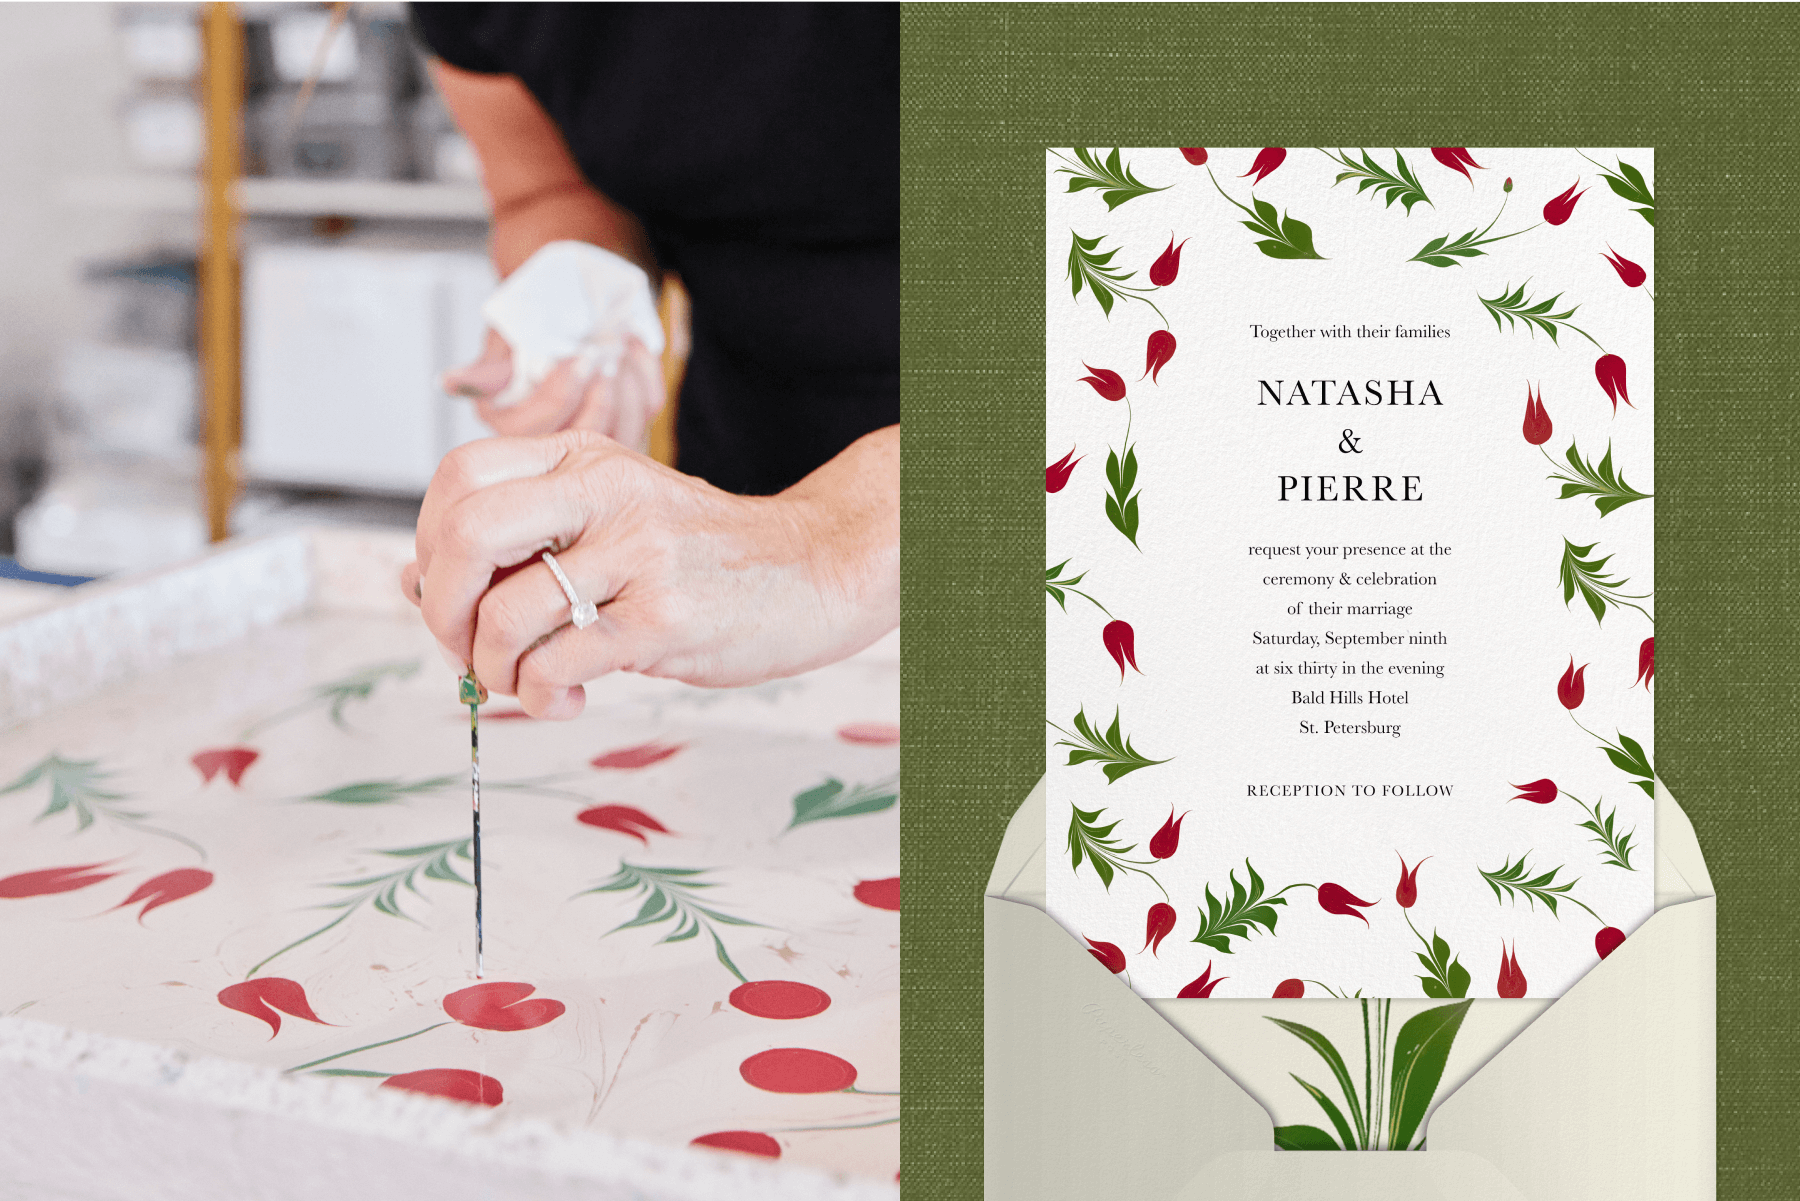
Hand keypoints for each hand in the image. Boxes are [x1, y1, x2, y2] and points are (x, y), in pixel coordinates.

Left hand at [401, 427, 898, 718]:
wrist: (814, 570)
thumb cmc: (702, 555)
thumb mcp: (612, 517)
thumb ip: (524, 539)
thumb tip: (411, 580)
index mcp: (585, 456)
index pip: (459, 477)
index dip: (430, 543)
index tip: (452, 592)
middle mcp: (606, 491)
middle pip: (466, 532)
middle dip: (440, 607)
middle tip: (462, 645)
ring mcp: (638, 552)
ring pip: (506, 612)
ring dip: (492, 667)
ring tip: (523, 682)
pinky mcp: (664, 617)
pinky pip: (558, 664)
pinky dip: (540, 696)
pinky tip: (566, 698)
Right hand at [442, 329, 666, 450]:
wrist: (578, 287)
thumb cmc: (538, 308)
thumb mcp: (509, 333)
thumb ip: (492, 364)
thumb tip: (454, 383)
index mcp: (508, 421)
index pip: (533, 432)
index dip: (560, 397)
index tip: (579, 357)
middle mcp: (550, 436)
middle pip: (581, 443)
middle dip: (601, 398)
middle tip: (605, 354)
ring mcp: (593, 432)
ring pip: (621, 435)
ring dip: (626, 385)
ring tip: (618, 345)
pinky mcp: (628, 419)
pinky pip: (647, 411)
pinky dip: (645, 375)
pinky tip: (632, 347)